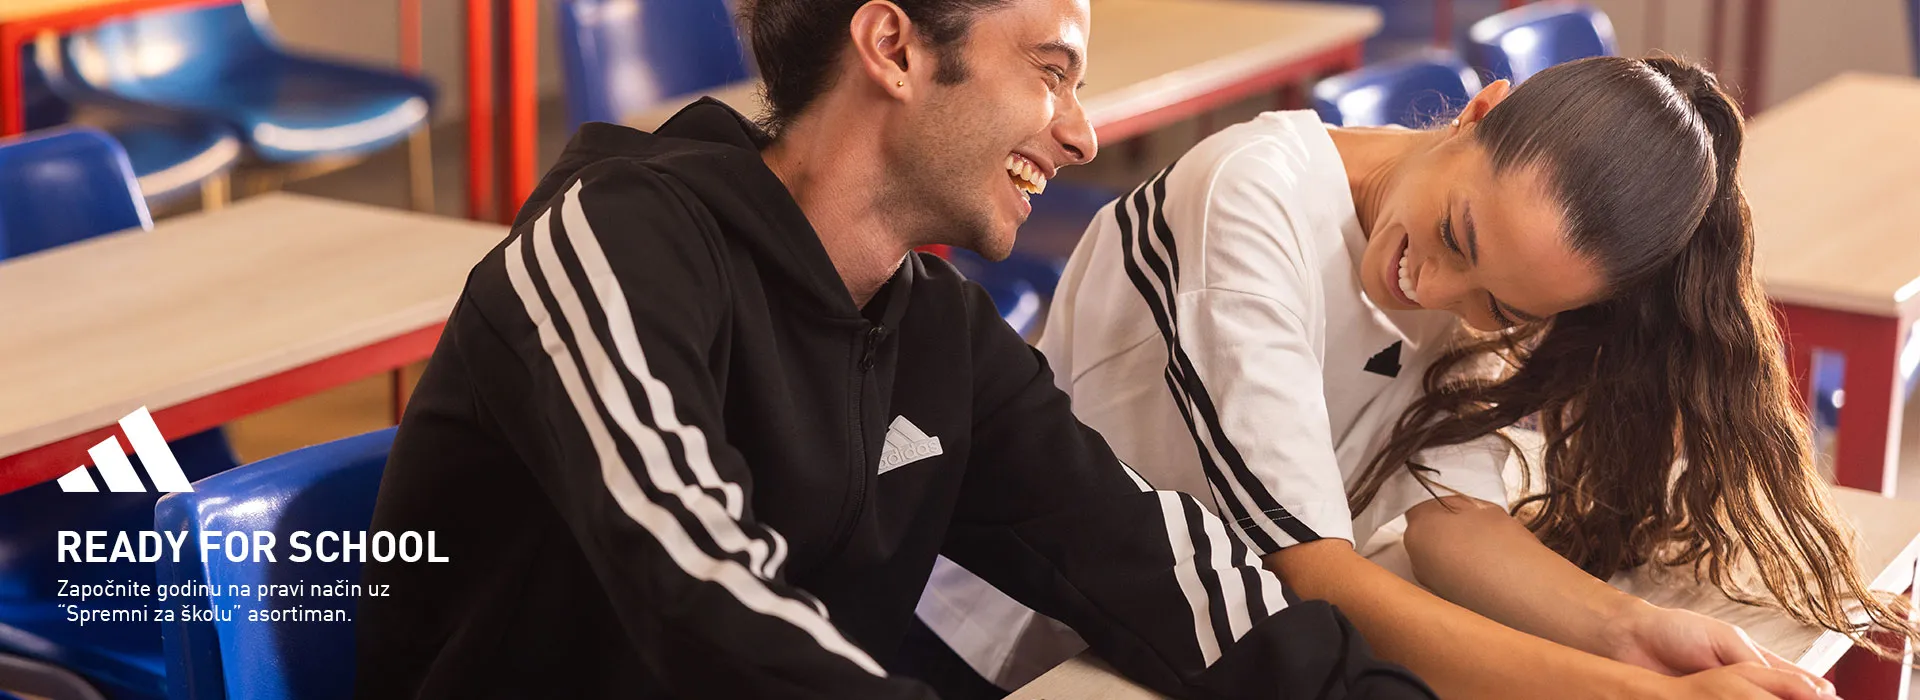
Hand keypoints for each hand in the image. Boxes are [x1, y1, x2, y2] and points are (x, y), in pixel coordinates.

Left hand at [1606, 603, 1834, 693]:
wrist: (1628, 640)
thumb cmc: (1674, 631)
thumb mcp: (1724, 640)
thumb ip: (1757, 662)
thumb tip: (1798, 685)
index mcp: (1752, 662)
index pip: (1794, 681)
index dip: (1814, 691)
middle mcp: (1742, 684)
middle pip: (1780, 698)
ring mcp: (1723, 698)